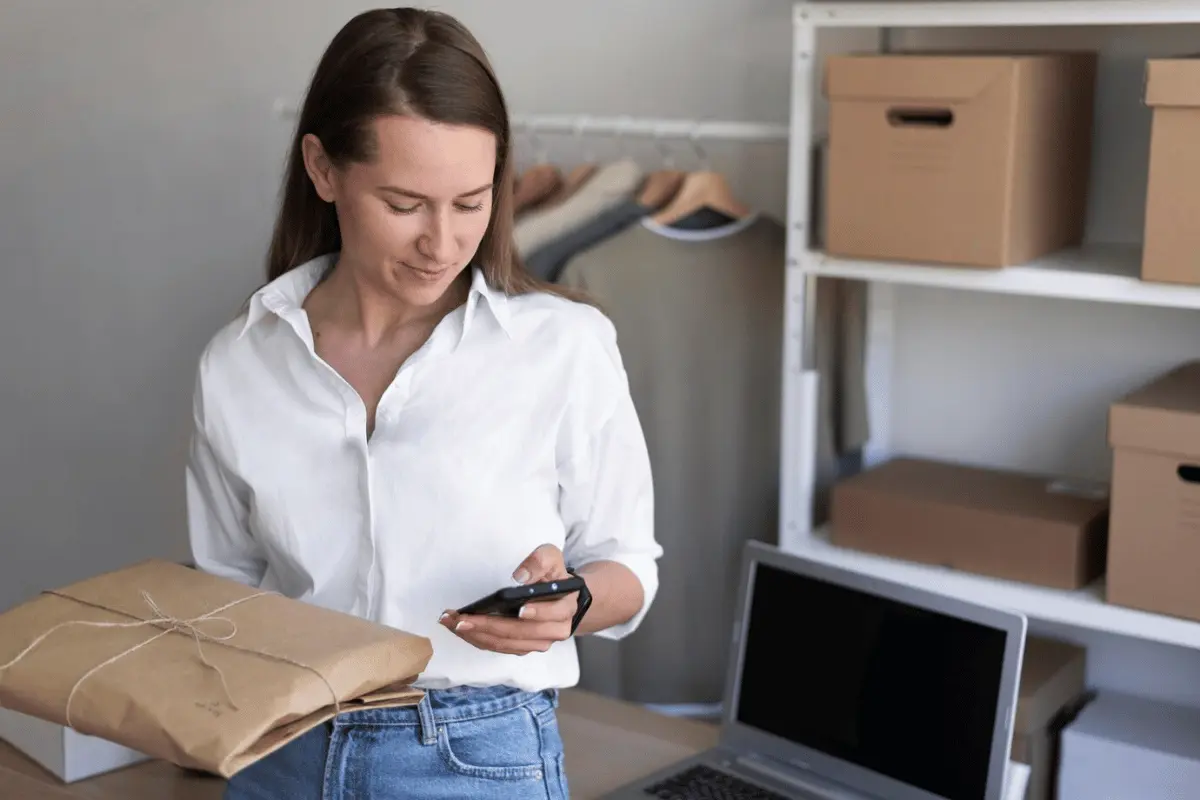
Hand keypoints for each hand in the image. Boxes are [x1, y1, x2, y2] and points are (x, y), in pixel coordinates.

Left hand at [439, 544, 577, 655]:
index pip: (551, 614)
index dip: (536, 613)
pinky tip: (458, 627)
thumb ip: (540, 561)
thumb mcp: (552, 558)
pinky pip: (497, 647)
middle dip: (488, 626)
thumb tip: (520, 576)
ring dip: (476, 635)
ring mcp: (537, 643)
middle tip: (461, 619)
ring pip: (504, 644)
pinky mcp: (521, 648)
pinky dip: (477, 638)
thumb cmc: (552, 575)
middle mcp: (554, 632)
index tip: (518, 609)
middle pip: (519, 634)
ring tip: (451, 622)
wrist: (558, 596)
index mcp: (565, 609)